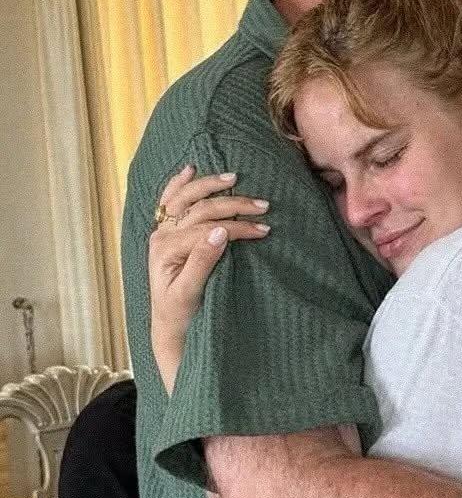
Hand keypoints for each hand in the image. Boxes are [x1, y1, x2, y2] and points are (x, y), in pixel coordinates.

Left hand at [148, 166, 269, 392]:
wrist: (169, 327)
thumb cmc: (181, 315)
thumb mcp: (190, 293)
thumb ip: (202, 261)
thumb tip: (221, 232)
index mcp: (166, 249)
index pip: (207, 228)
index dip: (237, 227)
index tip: (263, 229)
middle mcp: (161, 236)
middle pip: (200, 208)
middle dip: (233, 205)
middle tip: (262, 206)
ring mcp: (162, 232)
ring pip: (186, 199)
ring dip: (210, 186)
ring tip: (234, 179)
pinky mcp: (166, 233)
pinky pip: (169, 202)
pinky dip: (179, 184)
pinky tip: (190, 170)